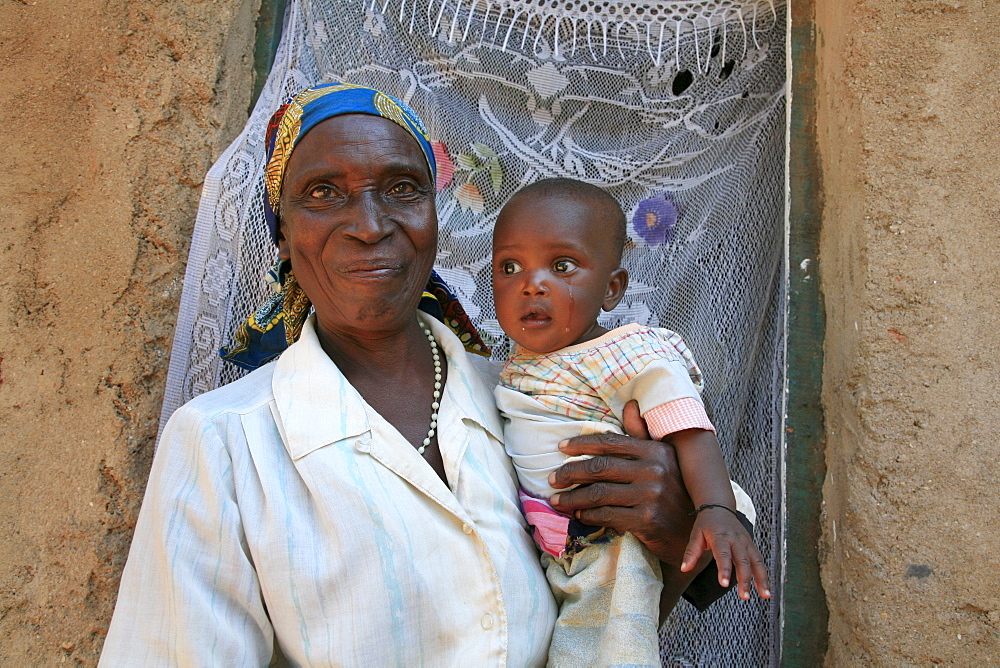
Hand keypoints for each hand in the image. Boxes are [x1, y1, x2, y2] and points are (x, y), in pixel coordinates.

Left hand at [548, 400, 694, 566]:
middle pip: (600, 467)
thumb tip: (629, 405)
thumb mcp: (664, 459)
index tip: (561, 448)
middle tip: (552, 479)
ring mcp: (651, 495)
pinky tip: (579, 515)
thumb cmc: (673, 492)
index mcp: (655, 450)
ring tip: (557, 500)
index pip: (610, 442)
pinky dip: (588, 515)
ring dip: (573, 498)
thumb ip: (642, 434)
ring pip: (599, 493)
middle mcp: (654, 470)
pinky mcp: (647, 520)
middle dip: (570, 472)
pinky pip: (607, 514)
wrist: (693, 532)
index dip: (582, 444)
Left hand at [681, 507, 770, 599]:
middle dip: (745, 579)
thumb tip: (684, 568)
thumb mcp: (695, 534)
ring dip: (762, 579)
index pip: (723, 554)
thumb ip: (691, 552)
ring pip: (756, 561)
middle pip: (742, 560)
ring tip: (765, 595)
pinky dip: (764, 574)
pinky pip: (759, 560)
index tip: (724, 584)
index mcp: (720, 536)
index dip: (724, 569)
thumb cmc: (706, 524)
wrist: (720, 507)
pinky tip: (765, 588)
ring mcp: (746, 542)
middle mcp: (735, 539)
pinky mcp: (751, 545)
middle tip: (744, 596)